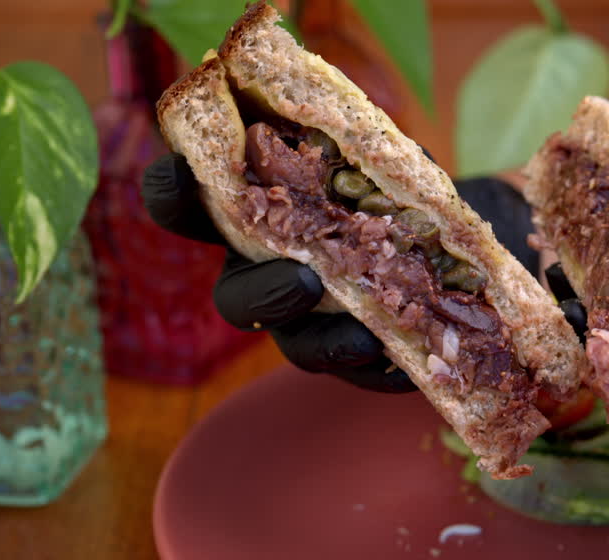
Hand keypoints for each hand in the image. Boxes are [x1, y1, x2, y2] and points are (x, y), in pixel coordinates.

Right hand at [142, 154, 542, 391]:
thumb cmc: (383, 183)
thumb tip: (358, 138)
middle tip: (304, 282)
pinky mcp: (348, 353)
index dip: (171, 192)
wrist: (436, 237)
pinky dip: (379, 369)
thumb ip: (353, 149)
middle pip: (234, 298)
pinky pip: (356, 371)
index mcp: (249, 218)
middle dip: (263, 293)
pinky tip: (402, 366)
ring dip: (323, 342)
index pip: (187, 205)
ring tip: (363, 336)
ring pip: (293, 343)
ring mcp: (303, 320)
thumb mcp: (369, 156)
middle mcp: (261, 273)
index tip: (182, 174)